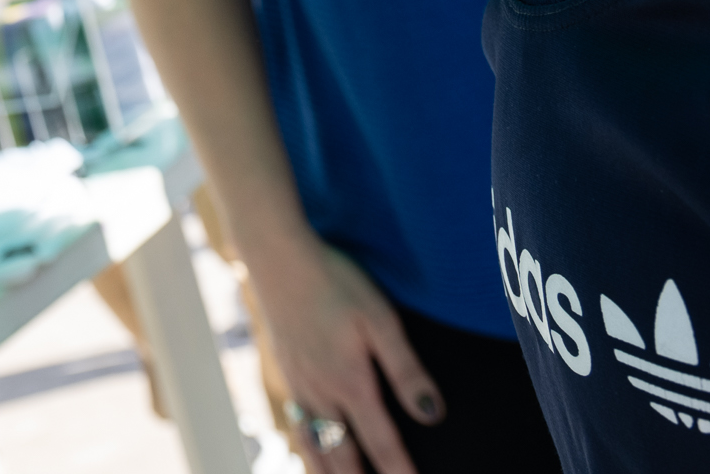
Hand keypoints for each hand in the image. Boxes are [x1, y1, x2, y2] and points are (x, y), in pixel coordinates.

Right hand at [240, 232, 442, 473]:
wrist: (277, 257)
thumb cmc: (335, 283)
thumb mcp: (381, 320)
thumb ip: (406, 370)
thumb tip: (432, 414)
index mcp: (350, 383)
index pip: (381, 444)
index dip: (400, 472)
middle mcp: (321, 393)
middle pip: (342, 457)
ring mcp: (299, 385)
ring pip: (314, 447)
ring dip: (329, 473)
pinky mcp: (285, 373)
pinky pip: (297, 426)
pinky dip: (308, 450)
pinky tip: (313, 452)